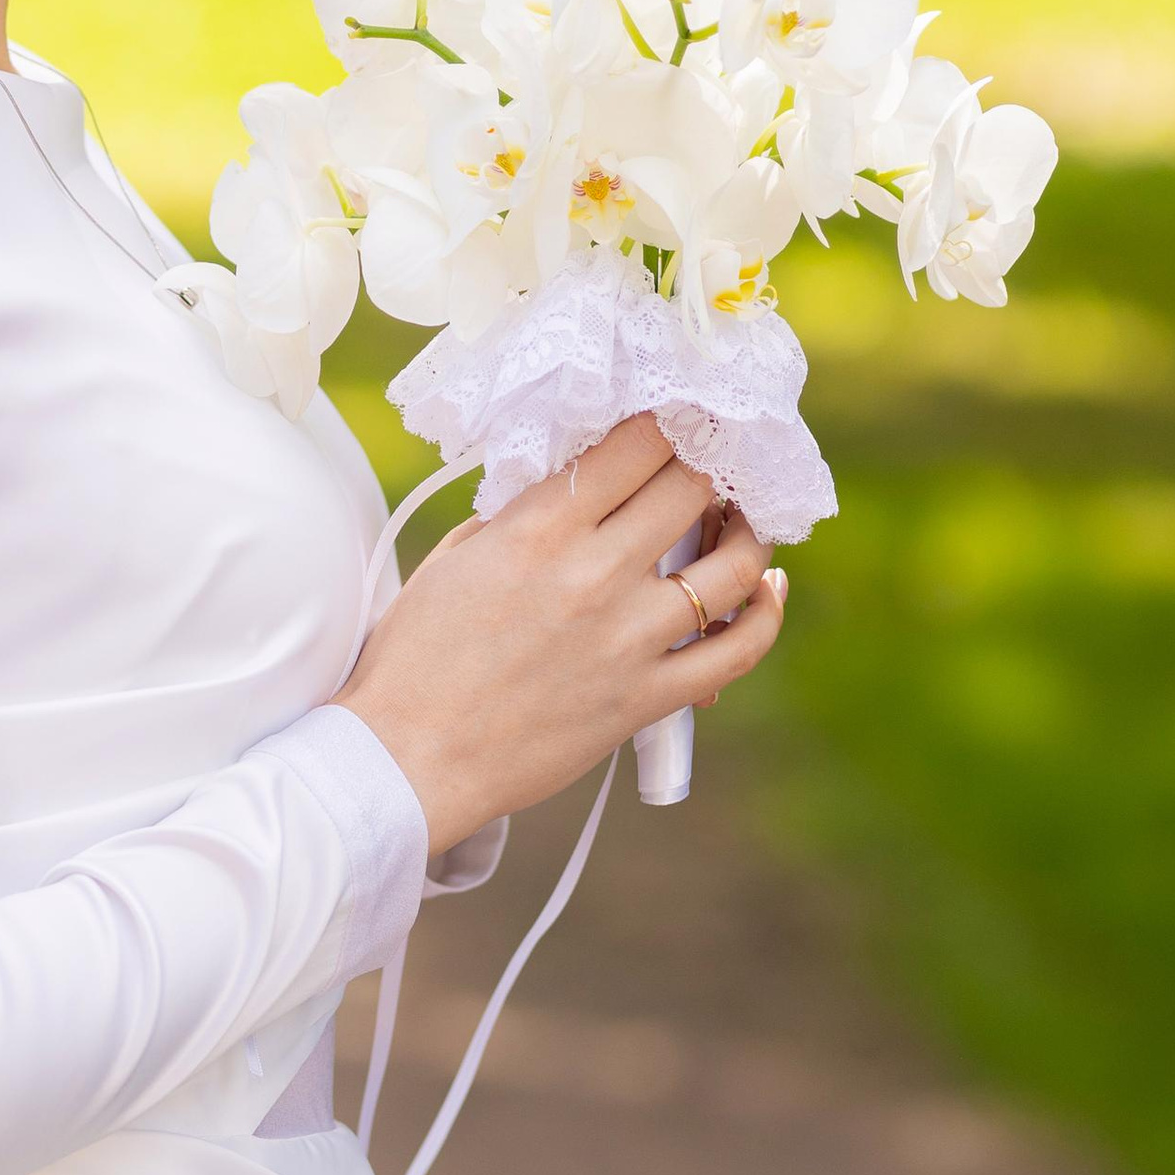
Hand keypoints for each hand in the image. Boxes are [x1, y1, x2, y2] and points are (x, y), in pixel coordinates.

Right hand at [337, 414, 787, 861]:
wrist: (406, 757)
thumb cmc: (415, 656)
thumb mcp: (457, 556)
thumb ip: (522, 514)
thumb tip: (581, 487)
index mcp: (538, 529)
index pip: (636, 445)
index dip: (667, 420)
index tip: (675, 416)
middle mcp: (593, 574)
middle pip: (691, 488)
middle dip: (707, 465)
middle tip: (709, 462)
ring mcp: (628, 639)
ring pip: (732, 564)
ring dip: (747, 530)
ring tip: (741, 518)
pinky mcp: (645, 698)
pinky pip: (736, 652)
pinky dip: (766, 615)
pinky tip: (768, 587)